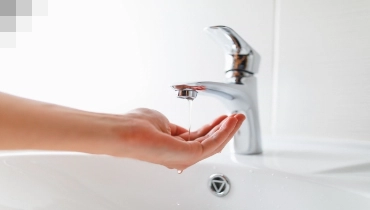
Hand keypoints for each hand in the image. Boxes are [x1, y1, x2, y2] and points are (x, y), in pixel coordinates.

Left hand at [115, 108, 244, 170]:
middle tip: (236, 117)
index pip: (199, 138)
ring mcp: (185, 156)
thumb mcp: (162, 122)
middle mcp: (181, 154)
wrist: (127, 132)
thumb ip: (175, 128)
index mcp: (174, 146)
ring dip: (228, 130)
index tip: (223, 118)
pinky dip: (223, 132)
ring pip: (214, 144)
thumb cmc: (137, 126)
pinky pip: (212, 143)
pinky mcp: (190, 155)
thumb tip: (181, 129)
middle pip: (210, 141)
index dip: (213, 127)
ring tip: (238, 118)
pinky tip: (230, 122)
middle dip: (225, 128)